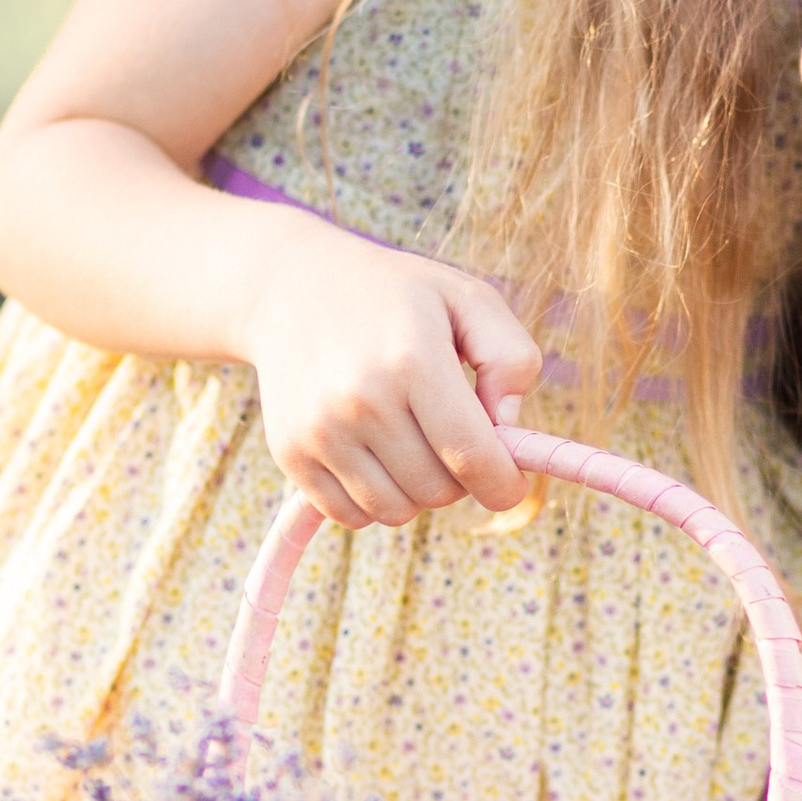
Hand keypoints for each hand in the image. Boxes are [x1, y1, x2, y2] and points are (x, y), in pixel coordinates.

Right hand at [242, 228, 543, 528]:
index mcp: (413, 359)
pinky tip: (375, 455)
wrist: (292, 285)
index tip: (509, 482)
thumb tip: (506, 428)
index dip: (503, 484)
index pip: (473, 457)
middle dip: (459, 477)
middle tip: (450, 438)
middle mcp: (360, 399)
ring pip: (396, 511)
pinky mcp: (289, 451)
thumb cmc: (398, 297)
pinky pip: (351, 515)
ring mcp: (319, 429)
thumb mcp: (468, 300)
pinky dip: (372, 499)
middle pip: (438, 490)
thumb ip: (511, 359)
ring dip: (416, 492)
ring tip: (412, 443)